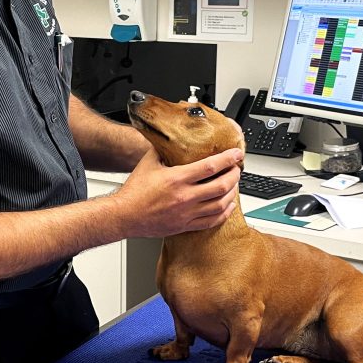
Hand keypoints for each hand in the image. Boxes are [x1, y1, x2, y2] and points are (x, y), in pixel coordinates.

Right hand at [111, 146, 243, 237]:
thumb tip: (172, 137)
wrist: (125, 215)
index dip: (227, 159)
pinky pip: (212, 221)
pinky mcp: (186, 225)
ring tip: (234, 185)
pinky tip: (227, 205)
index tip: (236, 154)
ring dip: (232, 193)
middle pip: (221, 186)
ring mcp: (187, 213)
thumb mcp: (148, 163)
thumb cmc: (135, 191)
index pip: (210, 167)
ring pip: (220, 204)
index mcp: (177, 178)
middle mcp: (185, 197)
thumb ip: (162, 149)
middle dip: (234, 176)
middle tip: (237, 169)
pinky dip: (224, 212)